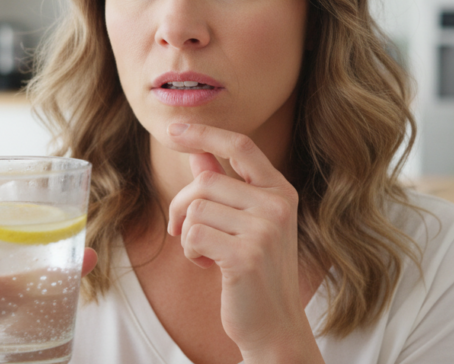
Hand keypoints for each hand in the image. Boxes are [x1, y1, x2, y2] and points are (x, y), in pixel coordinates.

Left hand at [166, 123, 322, 363]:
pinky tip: (207, 266)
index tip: (174, 129)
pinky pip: (193, 235)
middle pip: (206, 180)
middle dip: (181, 205)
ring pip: (196, 209)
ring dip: (187, 234)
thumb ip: (223, 187)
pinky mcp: (245, 255)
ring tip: (204, 254)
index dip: (205, 134)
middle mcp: (277, 205)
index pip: (240, 146)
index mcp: (280, 191)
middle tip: (179, 231)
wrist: (274, 325)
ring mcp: (264, 230)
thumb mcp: (244, 223)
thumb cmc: (256, 272)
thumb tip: (197, 153)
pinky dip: (189, 251)